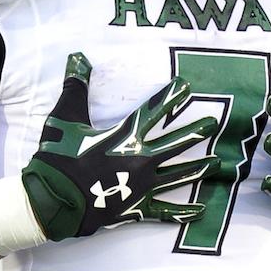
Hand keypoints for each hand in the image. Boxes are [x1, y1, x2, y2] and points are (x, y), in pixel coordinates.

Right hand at [22, 52, 220, 240]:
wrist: (52, 202)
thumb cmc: (58, 158)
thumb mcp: (64, 118)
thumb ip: (75, 88)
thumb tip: (77, 58)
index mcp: (124, 136)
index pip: (153, 110)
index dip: (170, 97)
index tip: (186, 86)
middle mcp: (140, 160)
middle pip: (175, 143)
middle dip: (195, 132)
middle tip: (213, 124)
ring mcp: (141, 186)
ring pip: (177, 175)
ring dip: (198, 169)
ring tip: (217, 163)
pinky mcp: (137, 208)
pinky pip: (164, 210)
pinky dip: (182, 212)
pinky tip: (200, 210)